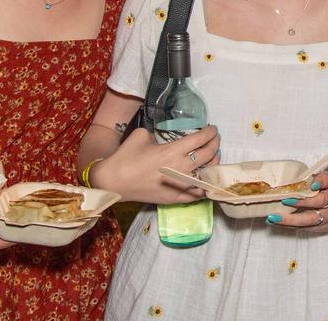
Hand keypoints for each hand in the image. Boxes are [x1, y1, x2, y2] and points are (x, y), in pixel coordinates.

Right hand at [93, 125, 220, 204]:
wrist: (112, 182)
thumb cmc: (125, 157)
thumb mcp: (141, 135)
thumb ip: (157, 135)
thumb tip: (164, 140)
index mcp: (173, 151)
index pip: (201, 139)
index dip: (210, 132)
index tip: (213, 129)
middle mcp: (180, 168)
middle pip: (208, 155)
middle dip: (215, 145)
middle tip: (215, 140)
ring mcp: (179, 186)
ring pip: (206, 174)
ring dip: (212, 164)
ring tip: (213, 158)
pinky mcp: (174, 199)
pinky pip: (197, 195)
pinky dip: (204, 186)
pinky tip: (207, 180)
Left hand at [266, 173, 327, 231]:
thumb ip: (313, 179)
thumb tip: (290, 178)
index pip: (327, 181)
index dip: (320, 182)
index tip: (312, 184)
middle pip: (318, 203)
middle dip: (301, 202)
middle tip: (284, 200)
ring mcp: (324, 217)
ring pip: (308, 219)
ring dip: (289, 219)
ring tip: (273, 217)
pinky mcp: (318, 227)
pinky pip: (302, 227)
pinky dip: (287, 225)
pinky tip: (274, 222)